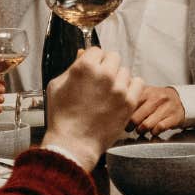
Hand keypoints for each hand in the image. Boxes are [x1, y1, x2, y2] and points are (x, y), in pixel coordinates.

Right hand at [41, 48, 144, 170]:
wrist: (73, 143)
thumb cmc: (62, 117)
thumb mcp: (56, 86)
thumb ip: (72, 67)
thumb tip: (83, 54)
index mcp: (85, 67)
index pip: (96, 50)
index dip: (92, 60)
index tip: (92, 70)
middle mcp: (104, 75)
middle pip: (113, 57)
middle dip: (106, 66)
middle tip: (100, 82)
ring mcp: (118, 89)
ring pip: (125, 71)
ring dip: (118, 78)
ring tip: (108, 93)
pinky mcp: (129, 102)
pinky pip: (138, 83)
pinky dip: (132, 87)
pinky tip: (122, 95)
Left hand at [126, 87, 185, 138]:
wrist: (180, 100)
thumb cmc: (158, 99)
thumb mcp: (145, 92)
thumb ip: (131, 94)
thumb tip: (113, 99)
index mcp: (146, 91)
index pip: (129, 105)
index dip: (123, 115)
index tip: (120, 119)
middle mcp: (156, 98)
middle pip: (135, 118)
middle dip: (130, 126)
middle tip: (129, 127)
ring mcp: (166, 108)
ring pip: (146, 125)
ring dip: (141, 130)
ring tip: (140, 129)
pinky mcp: (174, 117)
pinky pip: (159, 128)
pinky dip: (153, 132)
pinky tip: (152, 130)